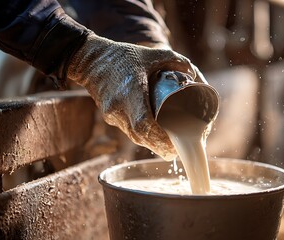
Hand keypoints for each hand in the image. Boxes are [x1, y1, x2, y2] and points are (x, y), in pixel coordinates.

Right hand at [66, 33, 204, 160]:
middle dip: (160, 146)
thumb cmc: (122, 56)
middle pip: (141, 136)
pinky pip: (129, 132)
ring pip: (135, 137)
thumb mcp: (150, 54)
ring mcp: (112, 115)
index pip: (143, 123)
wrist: (90, 61)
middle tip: (177, 149)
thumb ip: (174, 60)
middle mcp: (120, 107)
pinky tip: (155, 137)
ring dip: (152, 144)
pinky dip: (143, 136)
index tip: (174, 144)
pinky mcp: (110, 118)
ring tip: (170, 146)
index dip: (159, 138)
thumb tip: (193, 73)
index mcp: (131, 92)